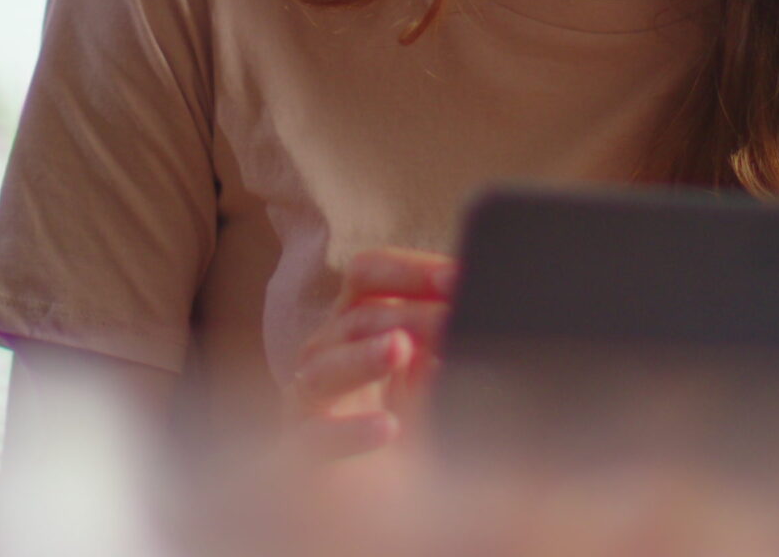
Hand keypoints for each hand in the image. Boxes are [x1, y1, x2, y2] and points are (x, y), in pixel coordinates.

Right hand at [285, 247, 457, 458]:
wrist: (387, 508)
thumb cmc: (412, 435)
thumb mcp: (435, 382)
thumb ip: (446, 345)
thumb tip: (476, 311)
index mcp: (356, 327)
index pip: (368, 275)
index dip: (407, 270)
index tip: (456, 279)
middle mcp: (327, 355)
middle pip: (354, 317)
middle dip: (408, 316)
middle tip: (452, 322)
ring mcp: (309, 404)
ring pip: (324, 368)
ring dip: (364, 356)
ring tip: (401, 349)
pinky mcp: (302, 455)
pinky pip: (315, 438)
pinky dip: (350, 431)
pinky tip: (388, 428)